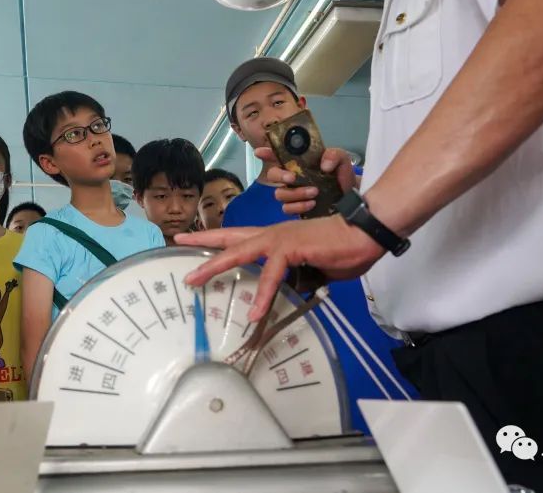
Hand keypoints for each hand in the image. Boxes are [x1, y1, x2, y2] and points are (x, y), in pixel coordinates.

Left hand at [177, 216, 383, 321]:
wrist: (365, 231)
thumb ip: (295, 276)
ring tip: (193, 281)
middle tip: (176, 243)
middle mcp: (272, 235)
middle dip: (201, 242)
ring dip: (214, 266)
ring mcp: (279, 239)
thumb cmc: (343, 248)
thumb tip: (289, 291)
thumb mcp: (312, 268)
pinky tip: (255, 312)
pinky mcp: (292, 248)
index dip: (214, 239)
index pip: (238, 237)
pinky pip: (272, 274)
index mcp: (275, 238)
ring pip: (238, 252)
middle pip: (228, 238)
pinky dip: (263, 294)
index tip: (191, 240)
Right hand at [259, 146, 357, 216]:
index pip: (277, 154)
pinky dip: (299, 206)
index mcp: (298, 162)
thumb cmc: (341, 176)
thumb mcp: (341, 159)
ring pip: (280, 194)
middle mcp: (291, 177)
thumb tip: (324, 165)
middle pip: (272, 175)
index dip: (266, 153)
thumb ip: (334, 155)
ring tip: (314, 192)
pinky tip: (312, 204)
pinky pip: (287, 209)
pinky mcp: (297, 209)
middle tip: (293, 178)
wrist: (351, 196)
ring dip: (296, 193)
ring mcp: (292, 193)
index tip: (259, 152)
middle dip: (280, 176)